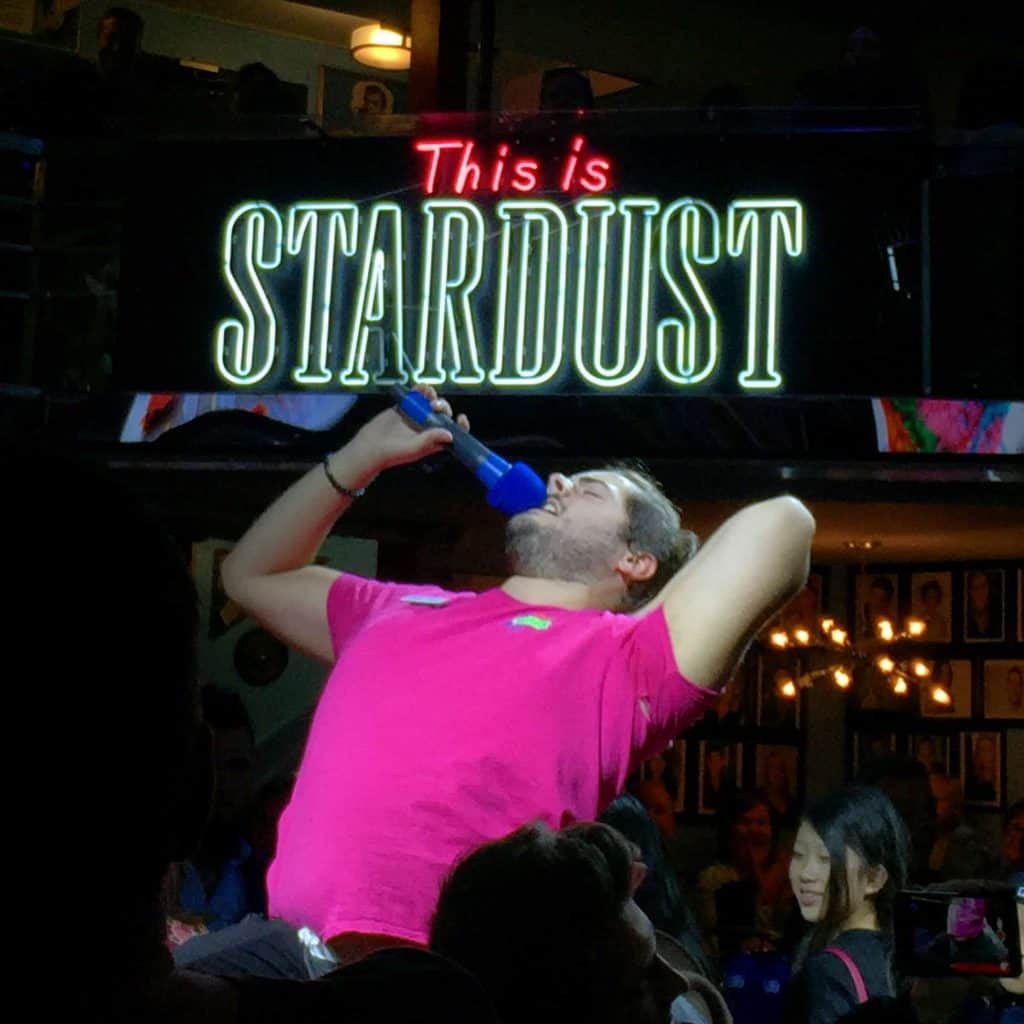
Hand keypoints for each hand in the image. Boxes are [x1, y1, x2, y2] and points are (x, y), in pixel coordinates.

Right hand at [351, 384, 469, 471]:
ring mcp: (417, 416)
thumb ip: (430, 440)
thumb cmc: (393, 453)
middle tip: (434, 406)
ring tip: (428, 393)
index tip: (460, 417)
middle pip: (443, 413)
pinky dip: (420, 390)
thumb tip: (450, 435)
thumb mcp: (414, 448)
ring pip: (431, 402)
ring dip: (433, 396)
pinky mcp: (405, 407)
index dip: (461, 425)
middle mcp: (428, 428)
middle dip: (443, 407)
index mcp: (434, 440)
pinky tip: (420, 388)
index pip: (453, 432)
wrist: (370, 446)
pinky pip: (417, 395)